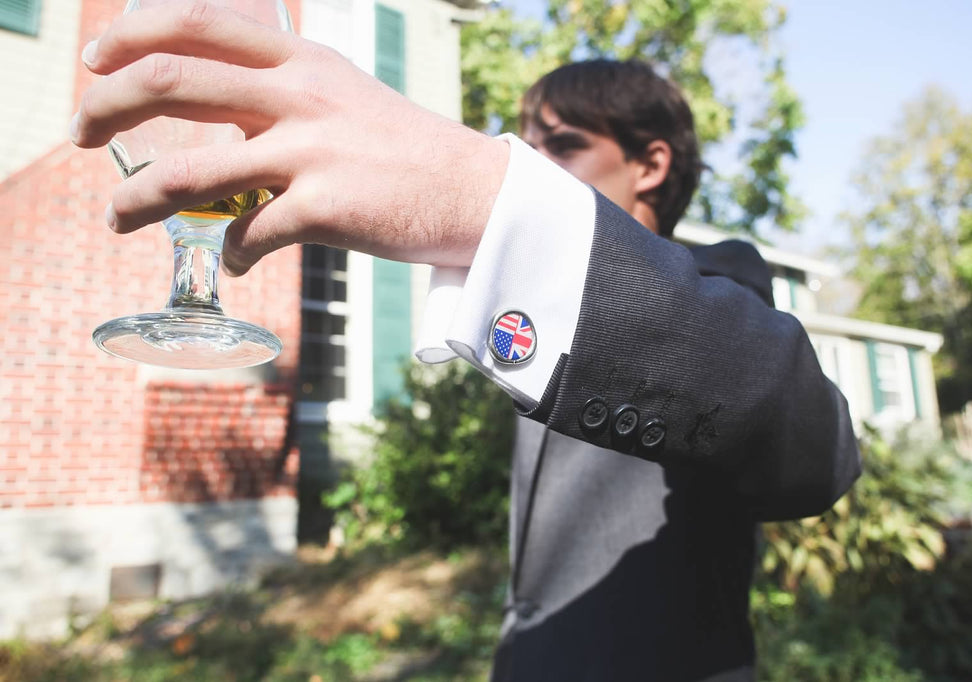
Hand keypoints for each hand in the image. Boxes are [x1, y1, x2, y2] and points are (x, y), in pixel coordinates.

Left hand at [70, 0, 508, 274]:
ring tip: (116, 218)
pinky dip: (229, 253)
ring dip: (136, 198)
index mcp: (301, 59)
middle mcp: (299, 95)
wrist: (472, 193)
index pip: (195, 23)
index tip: (94, 61)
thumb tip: (220, 121)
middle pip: (170, 83)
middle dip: (103, 108)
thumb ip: (281, 95)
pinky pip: (247, 236)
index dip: (129, 35)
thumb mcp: (342, 96)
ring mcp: (310, 152)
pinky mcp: (325, 210)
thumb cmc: (404, 149)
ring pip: (190, 172)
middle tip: (75, 133)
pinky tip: (233, 261)